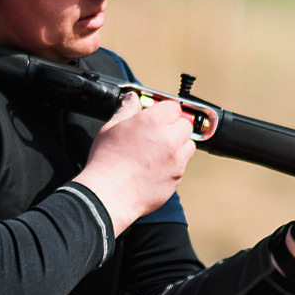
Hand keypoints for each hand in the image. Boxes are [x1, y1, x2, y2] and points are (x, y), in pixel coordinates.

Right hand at [75, 93, 194, 233]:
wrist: (109, 195)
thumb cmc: (107, 162)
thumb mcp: (111, 128)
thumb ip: (126, 110)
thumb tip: (132, 99)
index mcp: (154, 121)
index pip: (173, 107)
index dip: (164, 111)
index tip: (157, 116)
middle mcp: (169, 139)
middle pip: (185, 125)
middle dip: (173, 127)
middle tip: (157, 134)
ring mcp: (176, 160)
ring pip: (188, 145)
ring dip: (178, 145)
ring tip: (158, 151)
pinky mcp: (177, 178)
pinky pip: (182, 166)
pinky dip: (173, 164)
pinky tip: (155, 168)